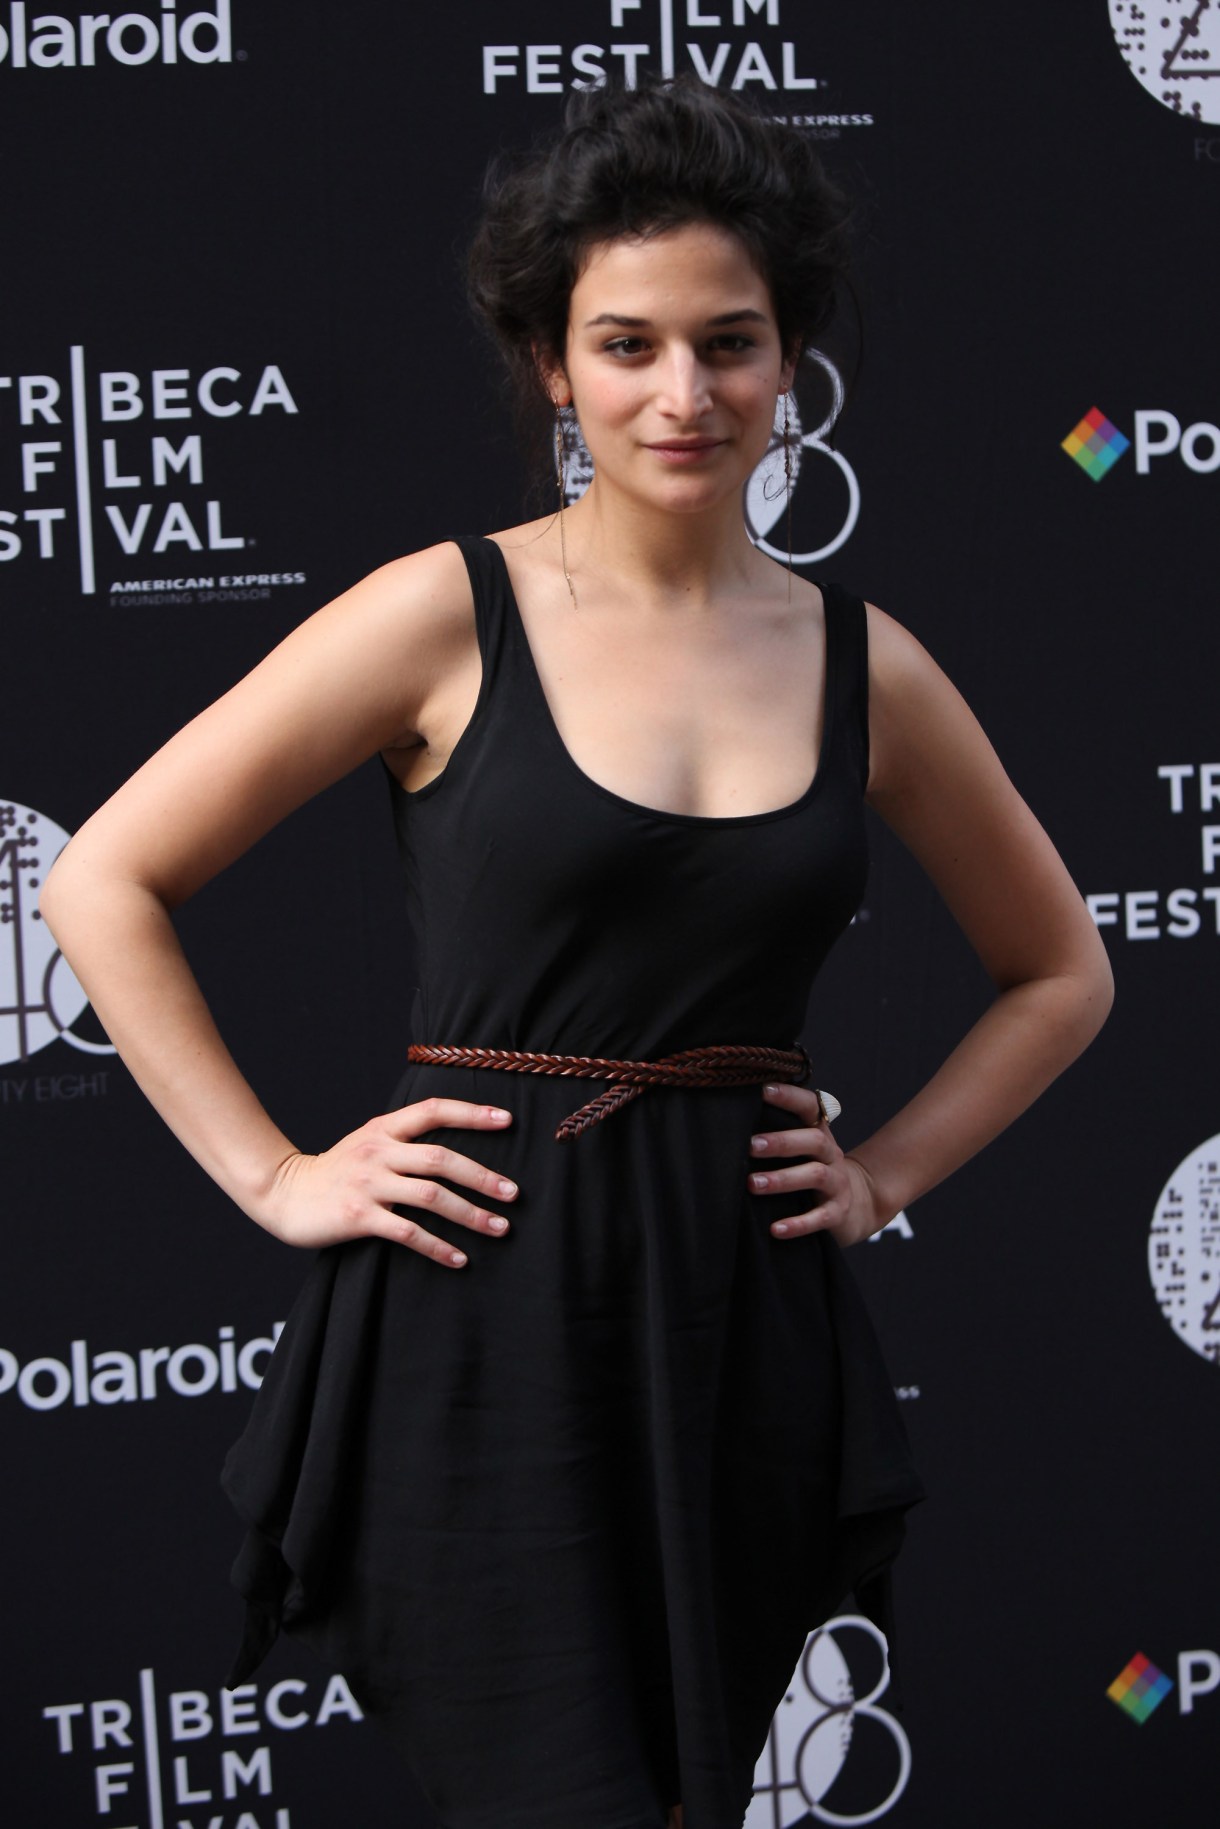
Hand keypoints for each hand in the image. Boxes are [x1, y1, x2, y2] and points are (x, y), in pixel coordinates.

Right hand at [261, 1099, 517, 1266]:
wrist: (284, 1194)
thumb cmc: (336, 1171)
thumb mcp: (367, 1143)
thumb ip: (403, 1139)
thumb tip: (454, 1147)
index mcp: (383, 1129)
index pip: (433, 1110)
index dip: (472, 1114)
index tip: (508, 1120)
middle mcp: (378, 1152)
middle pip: (441, 1159)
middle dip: (482, 1177)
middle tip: (514, 1193)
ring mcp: (368, 1184)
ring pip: (431, 1196)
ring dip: (470, 1214)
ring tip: (500, 1228)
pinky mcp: (359, 1216)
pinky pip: (408, 1233)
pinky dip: (438, 1247)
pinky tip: (460, 1259)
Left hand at [748, 1083, 883, 1246]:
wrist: (857, 1204)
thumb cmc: (811, 1171)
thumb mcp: (801, 1150)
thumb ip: (777, 1135)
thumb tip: (728, 1123)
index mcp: (818, 1133)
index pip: (809, 1106)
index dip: (789, 1096)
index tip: (763, 1090)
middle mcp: (830, 1154)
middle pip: (813, 1140)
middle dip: (781, 1142)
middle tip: (750, 1146)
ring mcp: (837, 1183)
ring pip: (815, 1175)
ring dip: (783, 1179)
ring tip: (753, 1184)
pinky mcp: (838, 1212)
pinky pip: (820, 1217)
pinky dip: (798, 1224)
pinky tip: (776, 1229)